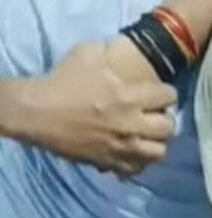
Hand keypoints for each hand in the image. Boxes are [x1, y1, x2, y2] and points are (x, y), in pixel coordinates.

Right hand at [19, 43, 177, 175]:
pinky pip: (137, 169)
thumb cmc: (62, 82)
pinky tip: (131, 152)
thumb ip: (113, 52)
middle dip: (164, 120)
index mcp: (128, 96)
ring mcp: (121, 146)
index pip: (169, 96)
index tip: (157, 95)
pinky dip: (138, 162)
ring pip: (159, 152)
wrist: (35, 113)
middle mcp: (130, 123)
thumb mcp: (88, 54)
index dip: (165, 94)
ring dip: (155, 143)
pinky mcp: (109, 162)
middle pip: (169, 127)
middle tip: (154, 117)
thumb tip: (127, 48)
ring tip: (146, 137)